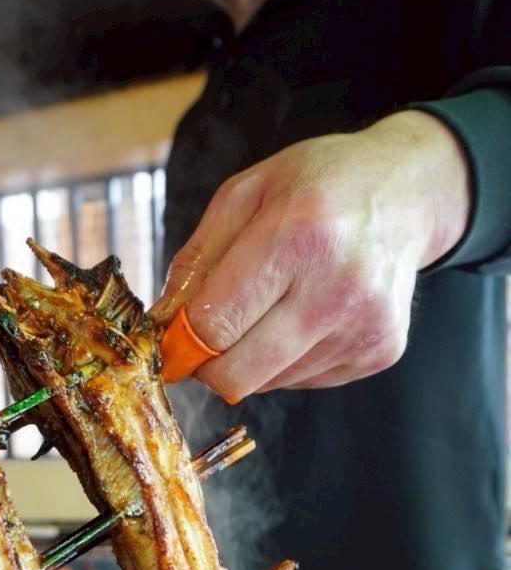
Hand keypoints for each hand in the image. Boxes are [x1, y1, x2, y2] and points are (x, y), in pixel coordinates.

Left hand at [151, 110, 470, 399]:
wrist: (406, 194)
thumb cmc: (318, 186)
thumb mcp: (245, 194)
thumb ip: (196, 260)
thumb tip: (162, 324)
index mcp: (297, 236)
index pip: (213, 325)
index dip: (178, 343)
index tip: (169, 341)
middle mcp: (337, 288)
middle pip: (237, 375)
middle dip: (208, 365)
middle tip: (207, 338)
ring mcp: (363, 326)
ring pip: (267, 383)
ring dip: (252, 357)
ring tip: (273, 306)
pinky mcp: (378, 351)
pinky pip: (302, 380)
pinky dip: (288, 358)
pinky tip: (306, 315)